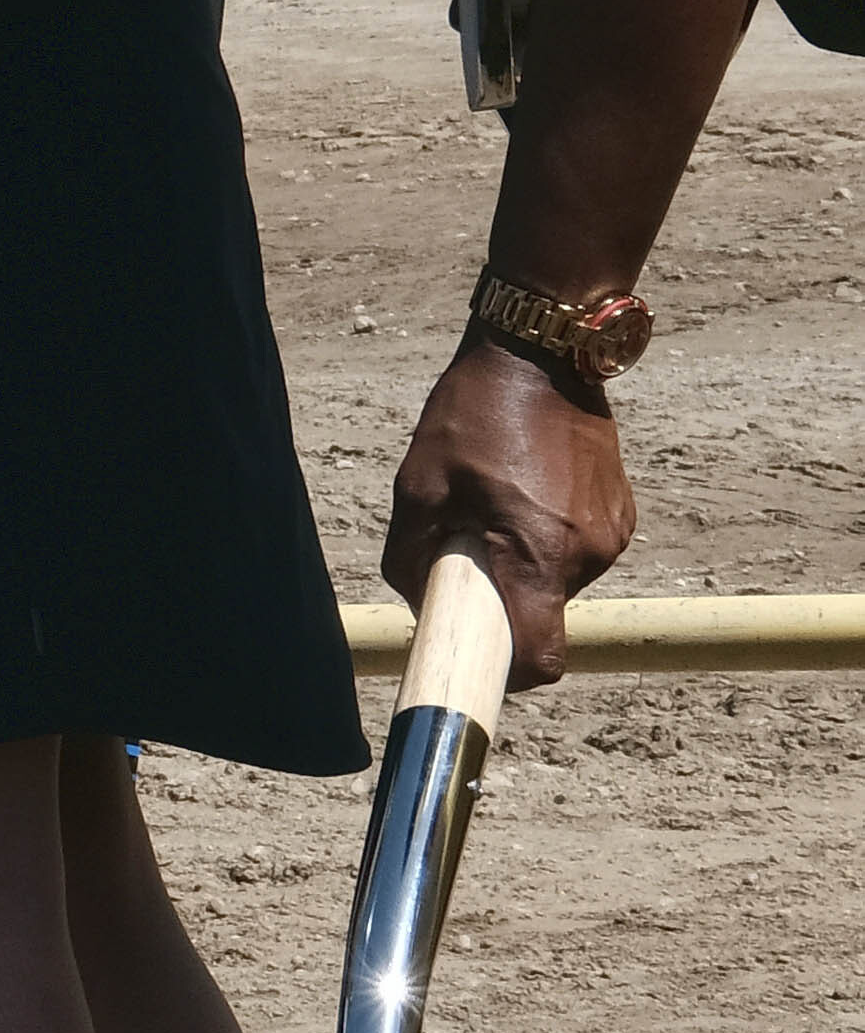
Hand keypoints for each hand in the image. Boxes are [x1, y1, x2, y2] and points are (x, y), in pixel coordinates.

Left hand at [391, 336, 637, 690]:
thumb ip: (411, 561)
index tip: (475, 667)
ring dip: (519, 562)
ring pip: (554, 582)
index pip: (540, 660)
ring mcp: (613, 535)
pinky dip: (543, 539)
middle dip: (499, 599)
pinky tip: (522, 490)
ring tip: (493, 502)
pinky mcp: (621, 515)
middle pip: (540, 617)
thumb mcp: (418, 489)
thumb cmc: (472, 419)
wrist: (542, 355)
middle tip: (463, 546)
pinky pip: (574, 551)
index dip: (505, 677)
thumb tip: (422, 610)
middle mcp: (590, 555)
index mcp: (540, 555)